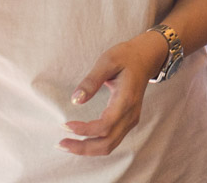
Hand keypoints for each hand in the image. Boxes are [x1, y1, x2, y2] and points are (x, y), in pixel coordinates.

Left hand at [59, 31, 168, 155]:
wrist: (146, 57)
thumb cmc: (126, 57)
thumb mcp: (107, 61)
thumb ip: (91, 81)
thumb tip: (75, 100)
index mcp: (126, 100)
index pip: (105, 126)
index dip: (84, 130)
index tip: (65, 125)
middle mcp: (130, 114)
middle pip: (107, 143)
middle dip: (83, 148)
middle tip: (61, 144)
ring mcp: (131, 119)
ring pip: (110, 145)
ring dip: (88, 149)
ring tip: (67, 144)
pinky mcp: (128, 121)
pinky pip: (112, 140)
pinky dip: (95, 144)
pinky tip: (81, 139)